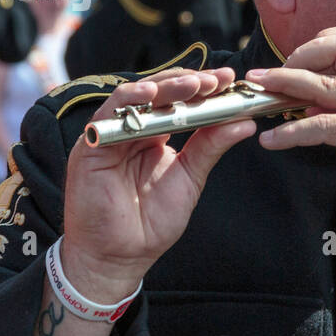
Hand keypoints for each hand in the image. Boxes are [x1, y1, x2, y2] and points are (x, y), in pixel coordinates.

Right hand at [60, 68, 255, 300]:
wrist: (122, 256)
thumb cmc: (153, 221)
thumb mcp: (190, 177)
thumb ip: (211, 147)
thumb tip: (245, 121)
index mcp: (155, 134)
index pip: (179, 101)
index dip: (203, 88)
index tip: (231, 80)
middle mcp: (132, 129)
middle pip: (160, 93)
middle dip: (190, 83)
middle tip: (218, 79)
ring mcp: (111, 135)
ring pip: (137, 97)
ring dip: (166, 86)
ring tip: (196, 84)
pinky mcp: (90, 145)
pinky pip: (108, 114)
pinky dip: (129, 100)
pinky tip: (151, 94)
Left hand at [247, 26, 335, 230]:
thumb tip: (311, 106)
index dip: (322, 42)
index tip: (298, 61)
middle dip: (301, 54)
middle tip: (275, 74)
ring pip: (326, 85)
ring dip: (285, 84)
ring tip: (259, 92)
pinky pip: (324, 127)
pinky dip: (292, 132)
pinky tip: (273, 140)